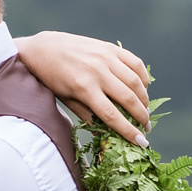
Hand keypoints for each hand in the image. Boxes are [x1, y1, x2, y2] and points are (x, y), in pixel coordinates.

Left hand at [18, 32, 151, 144]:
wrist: (44, 49)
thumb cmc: (53, 79)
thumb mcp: (67, 100)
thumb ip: (87, 115)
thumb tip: (106, 133)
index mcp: (84, 88)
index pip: (112, 115)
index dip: (129, 131)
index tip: (142, 142)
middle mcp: (97, 72)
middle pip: (128, 99)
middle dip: (142, 116)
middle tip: (147, 127)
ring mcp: (106, 58)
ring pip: (135, 81)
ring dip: (145, 99)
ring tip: (145, 110)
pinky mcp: (110, 48)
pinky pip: (135, 62)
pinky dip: (143, 77)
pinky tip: (143, 88)